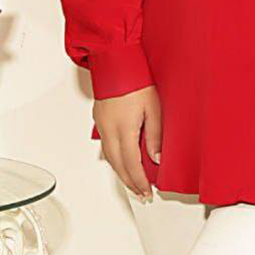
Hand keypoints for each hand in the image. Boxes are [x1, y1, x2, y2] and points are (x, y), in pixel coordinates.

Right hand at [93, 85, 161, 201]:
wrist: (116, 62)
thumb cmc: (135, 80)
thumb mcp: (154, 107)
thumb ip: (155, 135)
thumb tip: (155, 157)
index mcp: (124, 129)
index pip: (131, 164)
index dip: (139, 181)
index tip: (146, 192)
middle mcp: (109, 130)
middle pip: (117, 165)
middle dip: (129, 182)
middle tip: (139, 193)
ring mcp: (102, 125)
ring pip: (109, 157)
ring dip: (120, 172)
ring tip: (132, 181)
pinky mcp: (99, 120)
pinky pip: (105, 146)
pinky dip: (113, 159)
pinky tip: (120, 160)